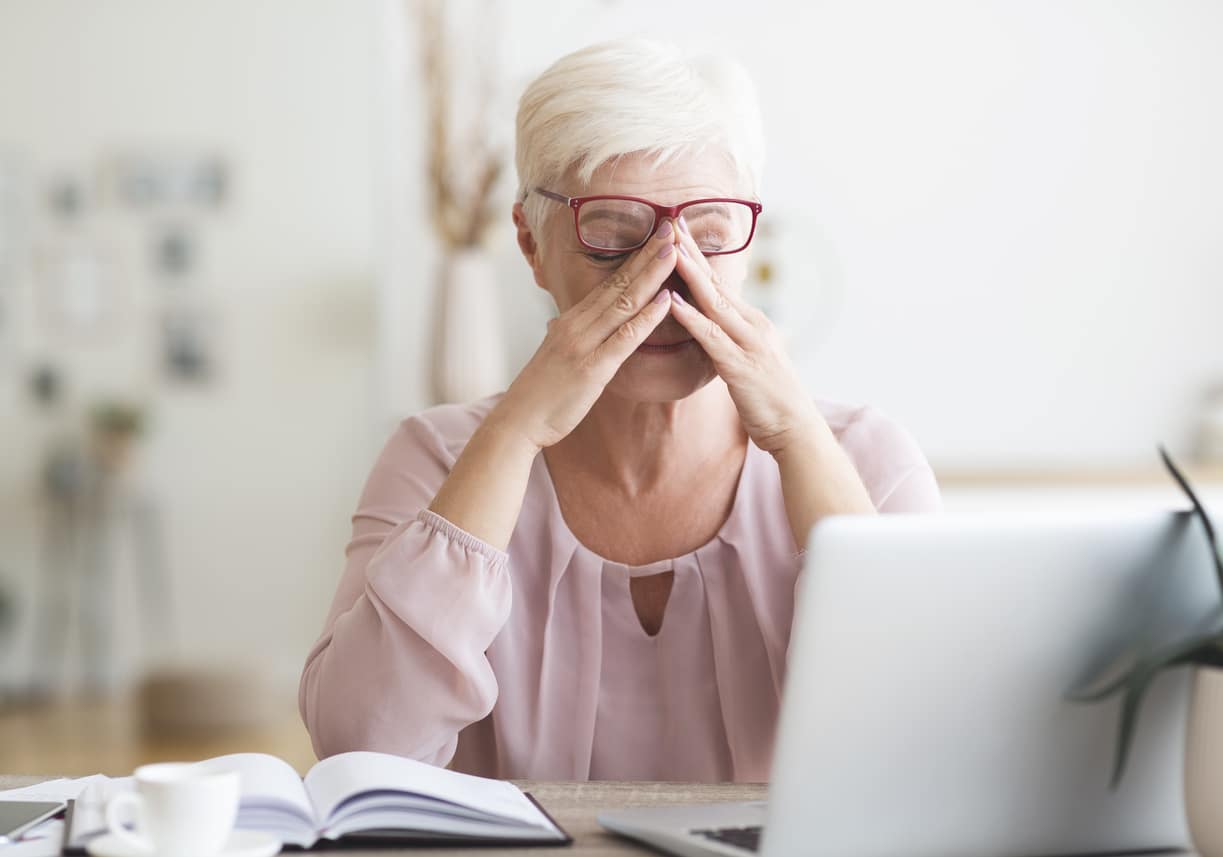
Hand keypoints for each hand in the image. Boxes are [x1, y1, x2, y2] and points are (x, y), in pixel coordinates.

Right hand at [491, 222, 678, 450]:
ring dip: (651, 275)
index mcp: (571, 321)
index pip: (609, 283)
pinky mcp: (592, 368)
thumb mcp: (551, 356)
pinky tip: (666, 299)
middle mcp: (577, 325)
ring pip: (624, 302)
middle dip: (647, 254)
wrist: (516, 421)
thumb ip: (562, 337)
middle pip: (618, 283)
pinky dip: (647, 317)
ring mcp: (584, 344)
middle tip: (671, 226)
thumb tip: (558, 324)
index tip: (656, 238)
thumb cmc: (538, 394)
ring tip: (674, 250)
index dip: (635, 259)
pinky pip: (625, 338)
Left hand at [667, 217, 822, 456]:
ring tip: (667, 251)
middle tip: (669, 222)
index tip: (677, 232)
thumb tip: (715, 328)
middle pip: (714, 283)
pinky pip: (711, 338)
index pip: (719, 284)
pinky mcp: (741, 367)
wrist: (797, 429)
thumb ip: (733, 341)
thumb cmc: (771, 401)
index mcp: (752, 324)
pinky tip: (673, 303)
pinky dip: (691, 319)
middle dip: (691, 253)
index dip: (697, 257)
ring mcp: (748, 344)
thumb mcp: (751, 361)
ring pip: (713, 303)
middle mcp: (752, 326)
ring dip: (688, 275)